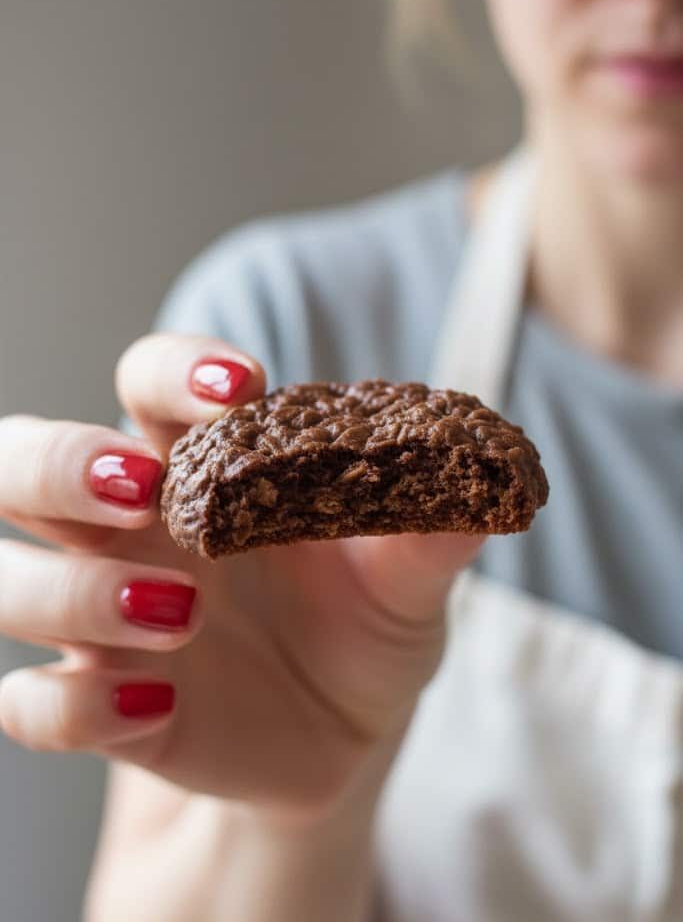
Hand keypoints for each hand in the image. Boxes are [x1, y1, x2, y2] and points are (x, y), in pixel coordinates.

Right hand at [0, 334, 483, 820]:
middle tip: (141, 489)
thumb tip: (487, 477)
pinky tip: (155, 709)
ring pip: (9, 580)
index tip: (238, 388)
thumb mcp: (406, 585)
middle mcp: (134, 531)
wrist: (346, 740)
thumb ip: (428, 534)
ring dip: (73, 591)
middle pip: (25, 460)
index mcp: (203, 471)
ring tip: (179, 612)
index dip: (175, 372)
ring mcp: (106, 619)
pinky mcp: (103, 705)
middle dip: (60, 462)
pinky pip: (34, 702)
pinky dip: (73, 705)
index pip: (148, 384)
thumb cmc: (365, 632)